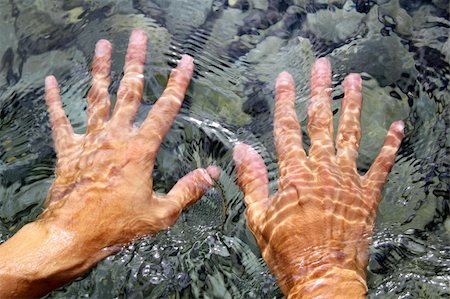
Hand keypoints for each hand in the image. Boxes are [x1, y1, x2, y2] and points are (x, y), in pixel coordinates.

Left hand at [42, 28, 217, 250]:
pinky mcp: (69, 151)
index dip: (178, 84)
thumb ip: (188, 190)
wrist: (74, 236)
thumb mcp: (161, 213)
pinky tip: (51, 83)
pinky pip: (60, 122)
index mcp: (140, 151)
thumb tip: (211, 175)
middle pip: (129, 92)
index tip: (185, 63)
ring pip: (97, 98)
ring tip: (103, 45)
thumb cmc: (118, 227)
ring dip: (101, 70)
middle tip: (138, 36)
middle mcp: (115, 138)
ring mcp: (90, 141)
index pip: (165, 110)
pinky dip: (55, 102)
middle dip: (136, 62)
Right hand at [233, 58, 403, 297]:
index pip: (286, 128)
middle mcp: (322, 169)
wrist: (322, 277)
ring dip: (353, 106)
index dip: (285, 101)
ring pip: (351, 134)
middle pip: (320, 122)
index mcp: (293, 174)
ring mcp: (348, 180)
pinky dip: (392, 145)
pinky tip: (398, 126)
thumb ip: (252, 179)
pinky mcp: (368, 195)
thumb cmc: (287, 250)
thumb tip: (240, 149)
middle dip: (320, 91)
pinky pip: (383, 165)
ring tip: (355, 81)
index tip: (286, 78)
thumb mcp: (259, 217)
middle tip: (323, 66)